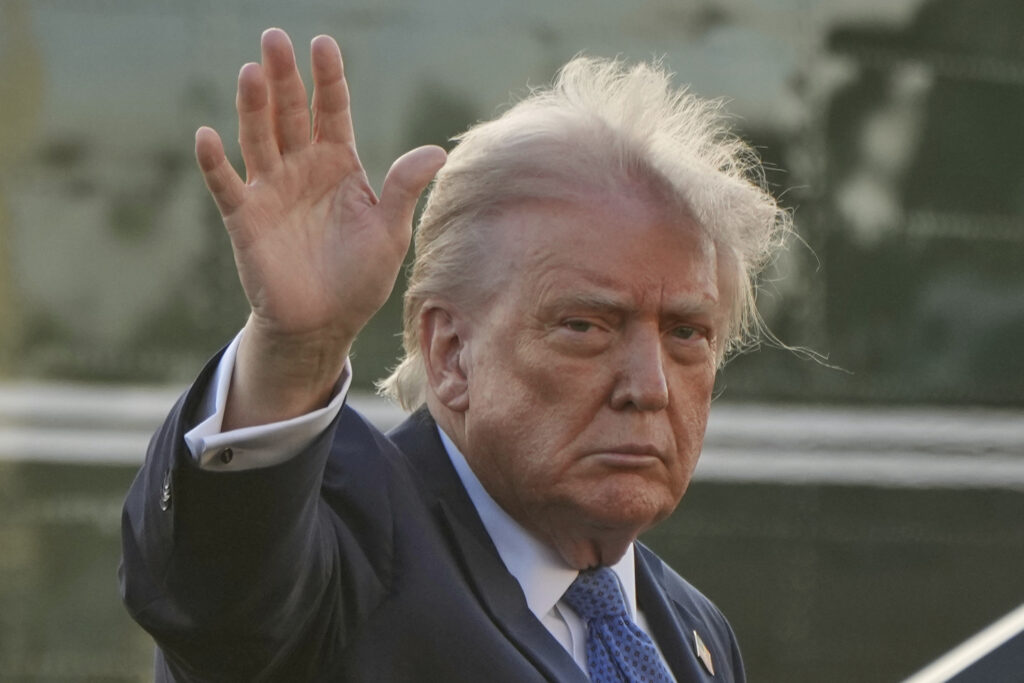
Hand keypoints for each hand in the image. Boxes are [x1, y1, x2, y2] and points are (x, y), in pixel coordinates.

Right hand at [195, 28, 444, 426]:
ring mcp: (270, 189)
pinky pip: (226, 185)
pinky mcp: (244, 218)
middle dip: (284, 77)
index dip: (328, 79)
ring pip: (258, 137)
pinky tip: (207, 135)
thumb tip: (438, 150)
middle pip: (290, 113)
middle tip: (275, 38)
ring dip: (252, 106)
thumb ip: (404, 189)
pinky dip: (215, 162)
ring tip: (252, 71)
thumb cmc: (360, 277)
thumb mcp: (390, 232)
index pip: (332, 111)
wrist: (324, 323)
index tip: (323, 44)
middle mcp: (301, 167)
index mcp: (339, 164)